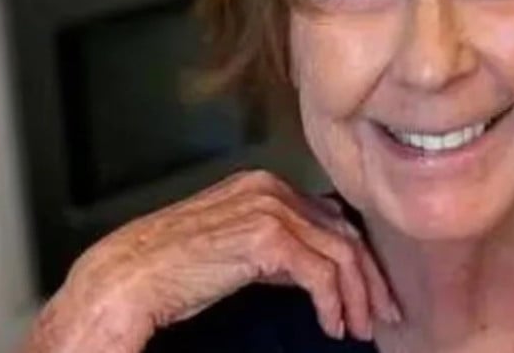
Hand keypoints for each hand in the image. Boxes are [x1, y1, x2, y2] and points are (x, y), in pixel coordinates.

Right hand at [18, 170, 401, 352]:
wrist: (130, 275)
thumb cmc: (172, 268)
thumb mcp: (233, 247)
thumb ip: (274, 247)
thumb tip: (312, 272)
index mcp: (263, 184)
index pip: (331, 215)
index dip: (358, 256)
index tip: (372, 291)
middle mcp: (271, 187)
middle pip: (344, 230)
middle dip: (369, 277)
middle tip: (384, 313)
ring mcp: (269, 208)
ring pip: (340, 252)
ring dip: (357, 296)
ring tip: (359, 329)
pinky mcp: (266, 238)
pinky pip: (321, 273)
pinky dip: (334, 303)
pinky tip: (331, 326)